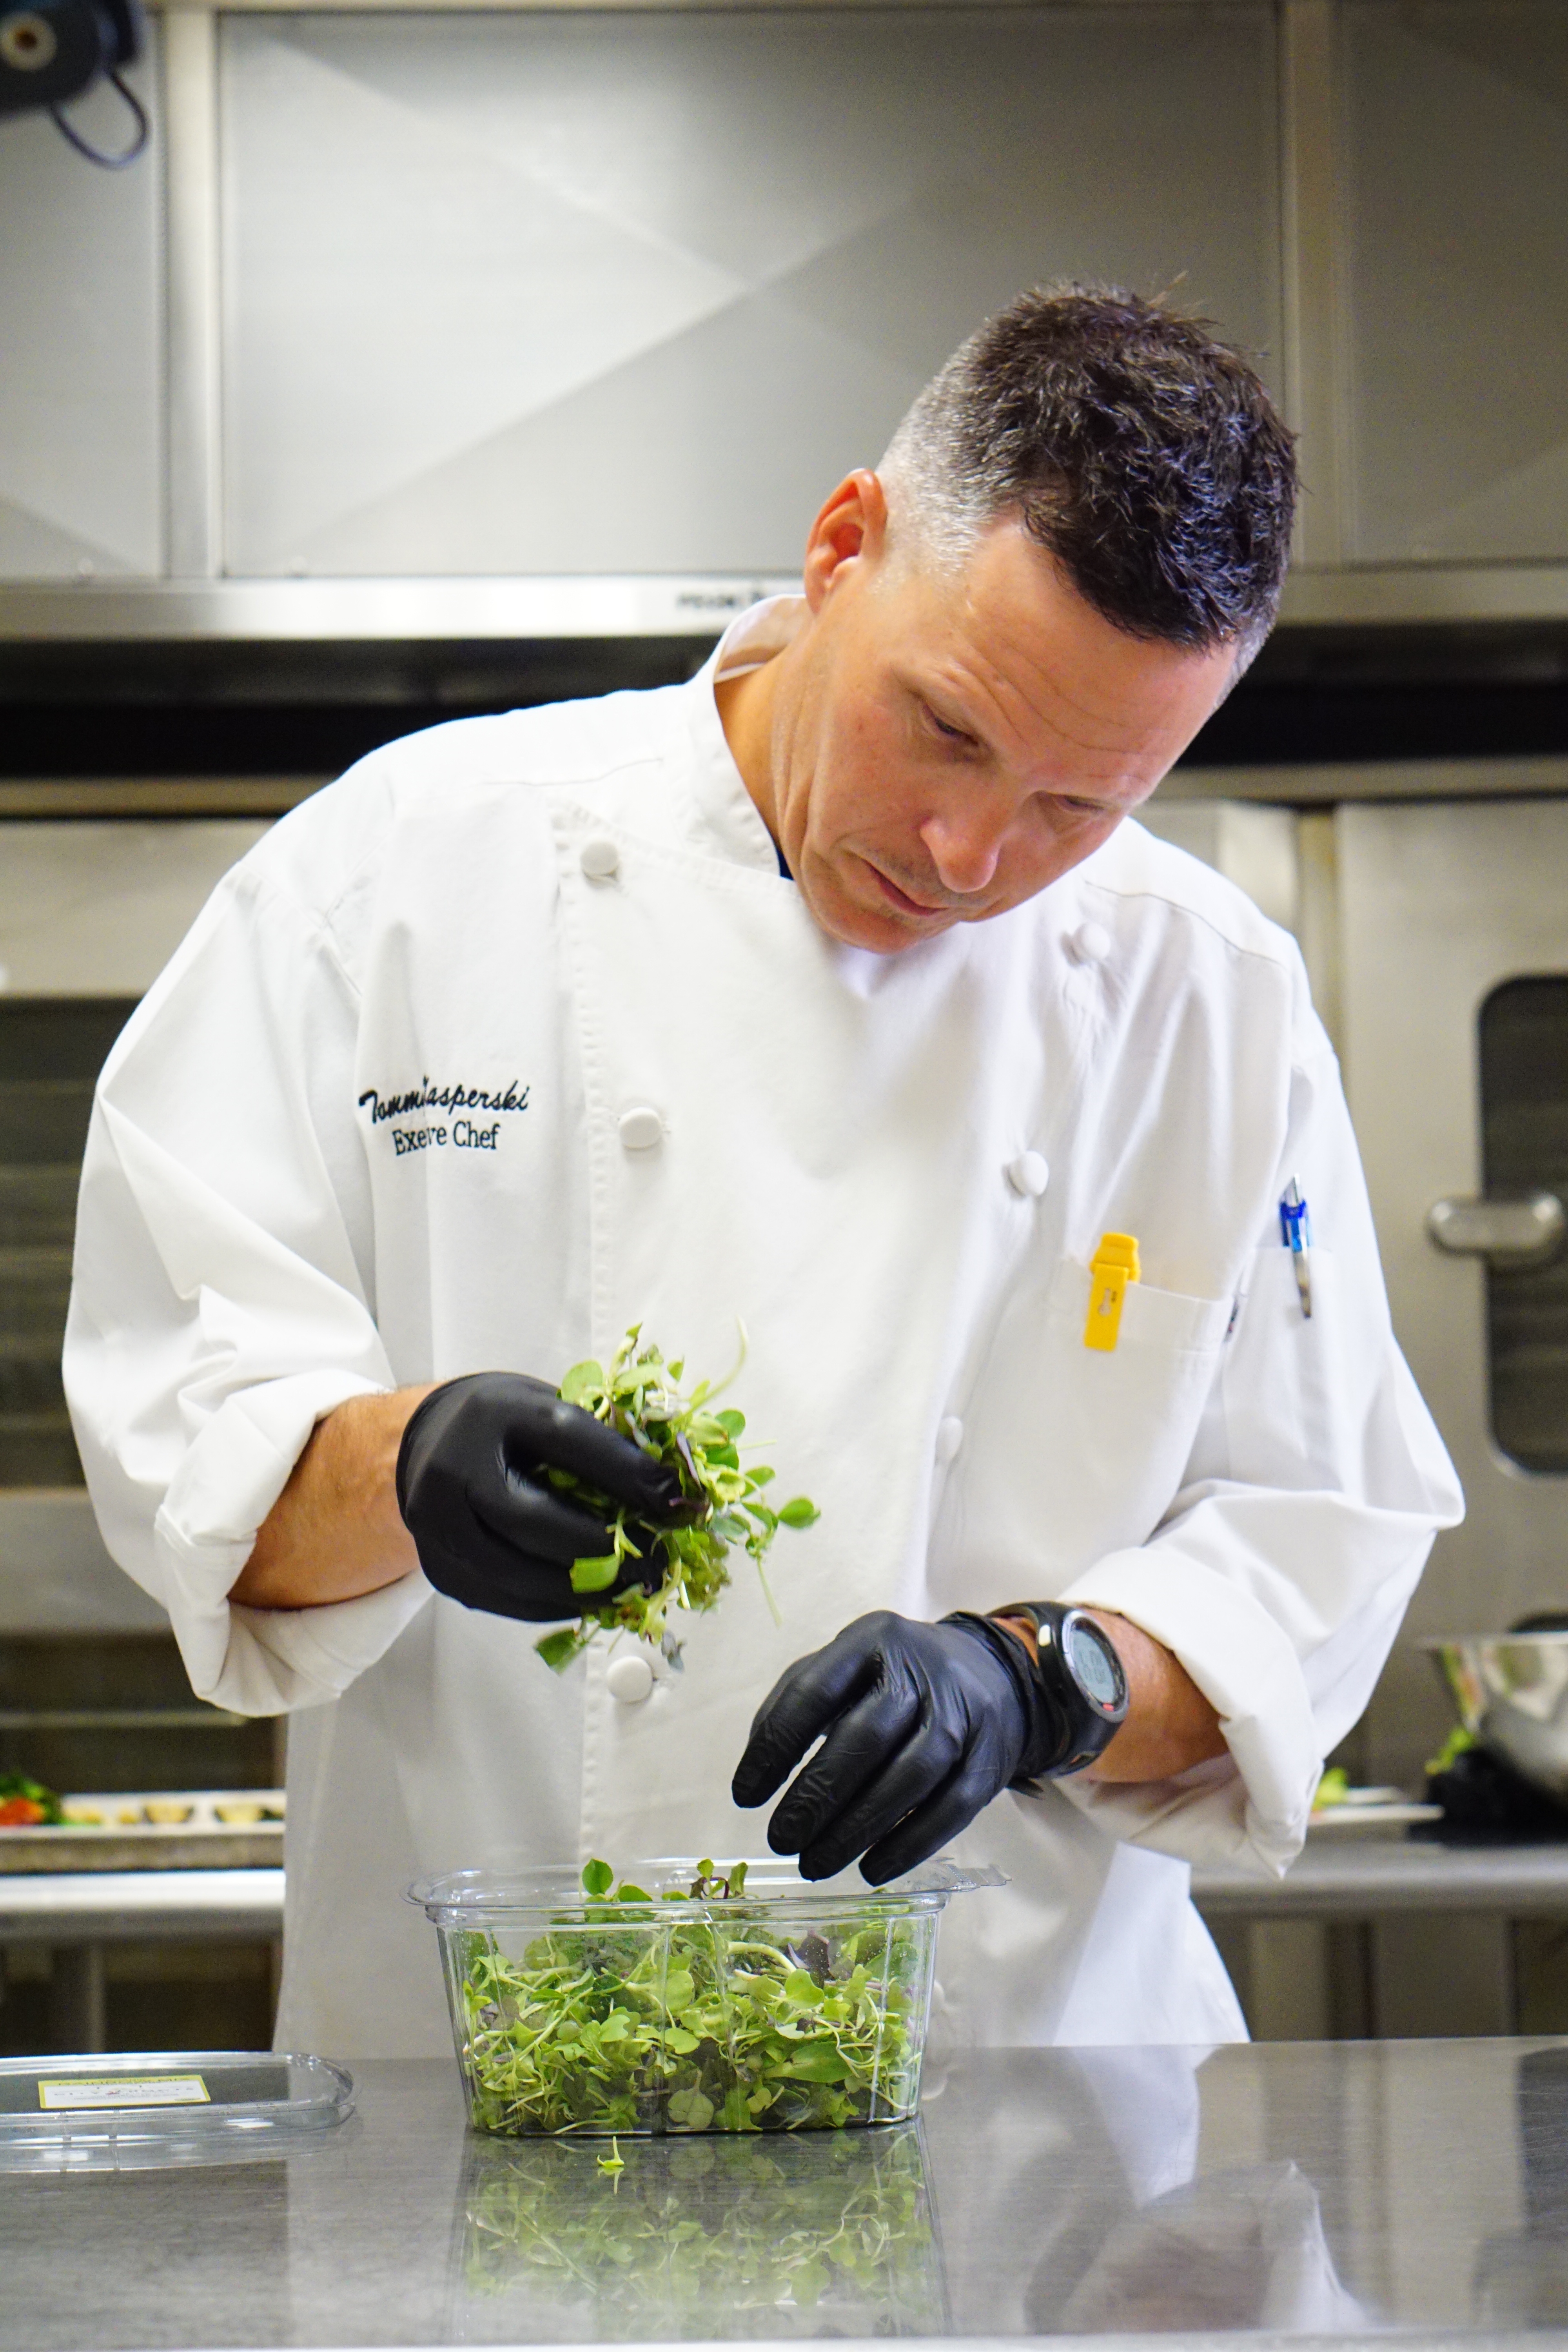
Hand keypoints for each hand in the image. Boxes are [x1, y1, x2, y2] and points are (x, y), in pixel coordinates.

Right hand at [396, 1373, 684, 1621]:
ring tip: (637, 1586)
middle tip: (662, 1561)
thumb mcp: (548, 1409)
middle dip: (608, 1547)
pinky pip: (509, 1601)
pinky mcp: (441, 1570)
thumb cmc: (508, 1426)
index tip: (678, 1501)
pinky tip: (596, 1597)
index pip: (566, 1439)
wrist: (430, 1445)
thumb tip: (670, 1491)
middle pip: (535, 1521)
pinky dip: (559, 1604)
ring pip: (521, 1574)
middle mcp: (452, 1470)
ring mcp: (437, 1527)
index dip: (627, 1474)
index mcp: (490, 1413)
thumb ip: (599, 1441)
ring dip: (589, 1589)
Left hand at [732, 1609, 1049, 1883]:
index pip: (813, 1692)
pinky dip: (909, 1845)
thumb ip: (793, 1704)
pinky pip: (949, 1810)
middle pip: (865, 1738)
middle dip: (816, 1796)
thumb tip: (756, 1766)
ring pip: (909, 1777)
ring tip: (814, 1864)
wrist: (990, 1676)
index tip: (744, 1796)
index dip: (774, 1747)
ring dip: (857, 1829)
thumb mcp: (843, 1668)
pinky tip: (871, 1870)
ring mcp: (961, 1715)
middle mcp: (919, 1673)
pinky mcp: (990, 1759)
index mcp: (870, 1641)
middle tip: (780, 1840)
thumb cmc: (892, 1679)